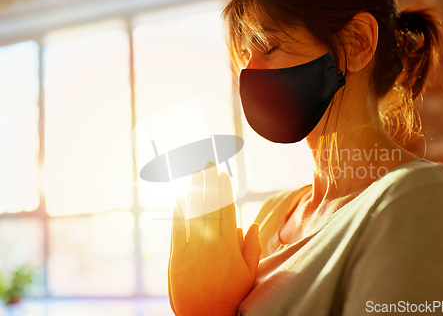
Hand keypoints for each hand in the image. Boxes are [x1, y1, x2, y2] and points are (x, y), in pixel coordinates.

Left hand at [168, 161, 260, 315]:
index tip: (223, 175)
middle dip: (209, 183)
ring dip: (195, 191)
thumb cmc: (231, 296)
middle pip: (210, 206)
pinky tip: (180, 197)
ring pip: (194, 213)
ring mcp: (192, 249)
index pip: (227, 210)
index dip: (224, 191)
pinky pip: (177, 229)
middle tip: (208, 163)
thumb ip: (250, 247)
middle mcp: (211, 242)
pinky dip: (178, 212)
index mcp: (230, 245)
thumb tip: (249, 225)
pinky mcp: (176, 257)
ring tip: (195, 173)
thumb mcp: (249, 273)